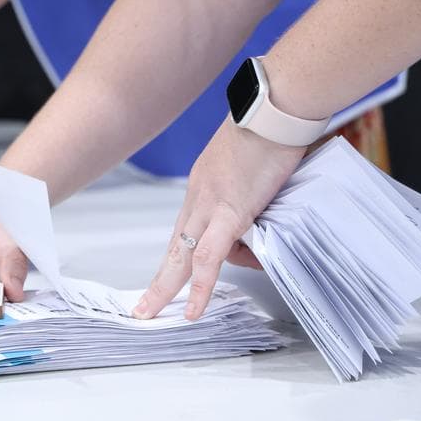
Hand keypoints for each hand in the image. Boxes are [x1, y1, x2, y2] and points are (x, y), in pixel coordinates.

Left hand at [133, 117, 305, 320]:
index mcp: (205, 184)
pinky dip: (200, 287)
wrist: (277, 107)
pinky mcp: (230, 212)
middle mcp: (200, 196)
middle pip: (173, 246)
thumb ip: (258, 194)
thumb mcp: (259, 165)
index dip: (177, 255)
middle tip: (142, 306)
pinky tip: (193, 310)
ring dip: (166, 288)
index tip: (169, 275)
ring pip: (181, 256)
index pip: (187, 228)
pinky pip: (209, 258)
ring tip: (154, 313)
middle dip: (158, 279)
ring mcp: (211, 205)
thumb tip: (266, 223)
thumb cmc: (274, 127)